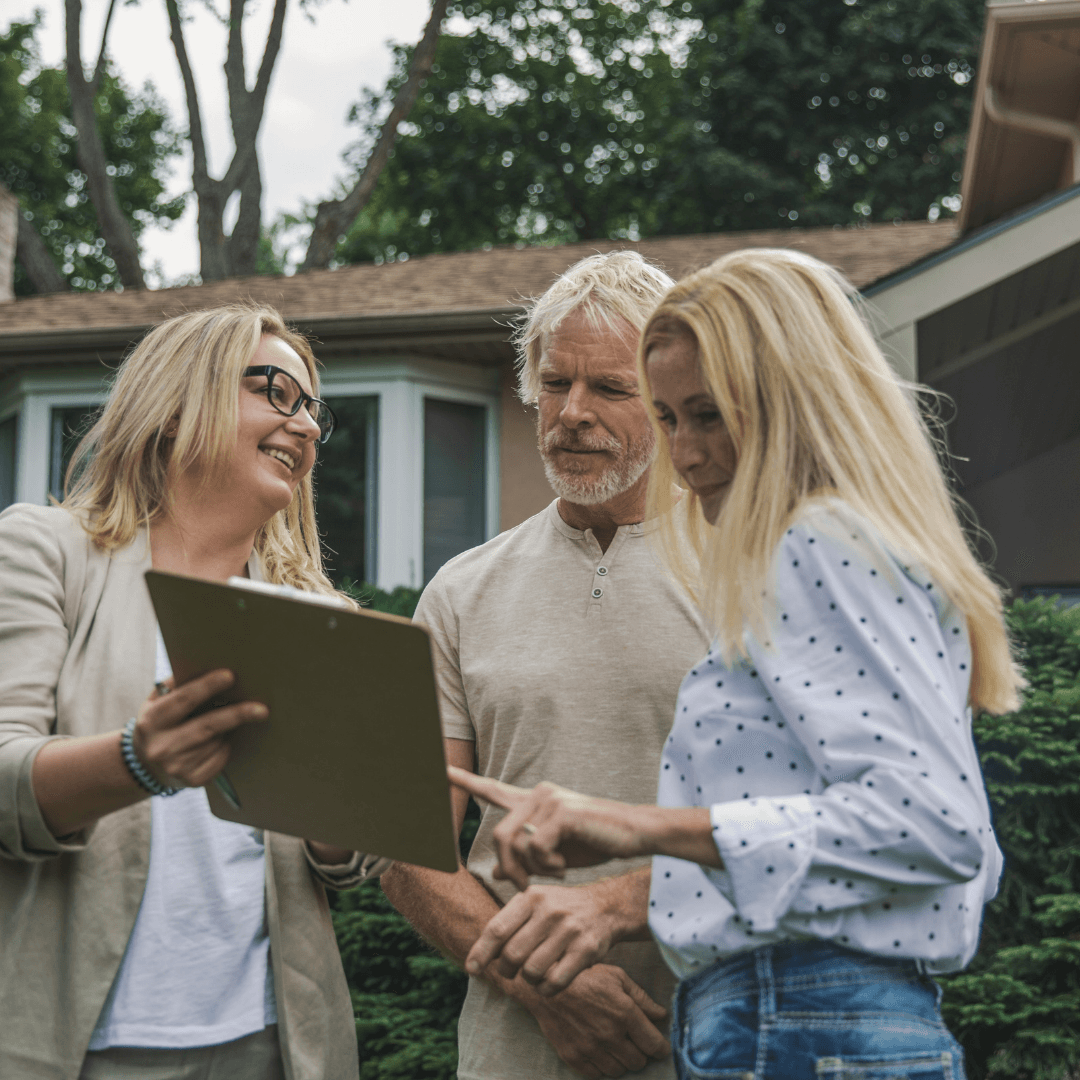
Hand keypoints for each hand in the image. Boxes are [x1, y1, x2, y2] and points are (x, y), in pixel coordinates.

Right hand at [132, 670, 267, 788]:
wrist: (145, 765)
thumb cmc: (160, 723)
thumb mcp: (156, 702)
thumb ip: (176, 685)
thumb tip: (207, 667)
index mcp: (152, 721)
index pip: (183, 700)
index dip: (207, 687)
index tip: (229, 675)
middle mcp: (161, 746)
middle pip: (207, 727)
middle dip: (237, 715)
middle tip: (262, 709)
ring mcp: (176, 767)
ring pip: (217, 742)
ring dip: (228, 730)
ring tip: (223, 724)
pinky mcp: (191, 781)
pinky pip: (220, 758)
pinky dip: (224, 747)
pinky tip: (216, 742)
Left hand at [448, 766, 646, 890]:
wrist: (634, 833)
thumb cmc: (596, 842)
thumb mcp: (555, 853)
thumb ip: (527, 856)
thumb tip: (496, 872)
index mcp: (534, 800)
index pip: (492, 788)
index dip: (464, 781)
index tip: (439, 769)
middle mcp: (538, 793)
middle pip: (499, 836)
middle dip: (509, 869)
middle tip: (528, 885)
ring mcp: (549, 799)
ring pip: (514, 843)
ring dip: (529, 870)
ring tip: (554, 874)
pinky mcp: (562, 811)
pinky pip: (536, 848)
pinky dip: (548, 866)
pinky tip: (565, 867)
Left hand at [466, 874, 649, 995]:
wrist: (605, 907)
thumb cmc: (560, 909)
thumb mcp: (534, 901)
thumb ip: (508, 922)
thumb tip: (478, 956)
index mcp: (531, 897)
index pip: (497, 929)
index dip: (480, 952)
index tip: (471, 969)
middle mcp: (549, 911)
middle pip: (512, 955)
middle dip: (506, 970)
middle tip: (510, 971)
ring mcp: (569, 931)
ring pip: (532, 971)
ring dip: (527, 980)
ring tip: (532, 974)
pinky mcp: (586, 950)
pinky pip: (554, 982)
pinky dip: (546, 990)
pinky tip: (547, 983)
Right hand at [519, 962, 669, 1078]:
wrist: (546, 985)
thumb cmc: (585, 977)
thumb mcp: (617, 977)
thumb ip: (641, 998)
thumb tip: (661, 1015)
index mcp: (624, 1013)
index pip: (653, 1044)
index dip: (660, 1048)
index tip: (660, 1046)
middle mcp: (610, 1035)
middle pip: (638, 1061)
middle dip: (640, 1053)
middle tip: (633, 1041)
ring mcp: (590, 1049)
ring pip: (619, 1070)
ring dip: (621, 1060)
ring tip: (615, 1045)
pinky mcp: (574, 1057)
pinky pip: (597, 1074)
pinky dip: (602, 1066)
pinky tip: (600, 1050)